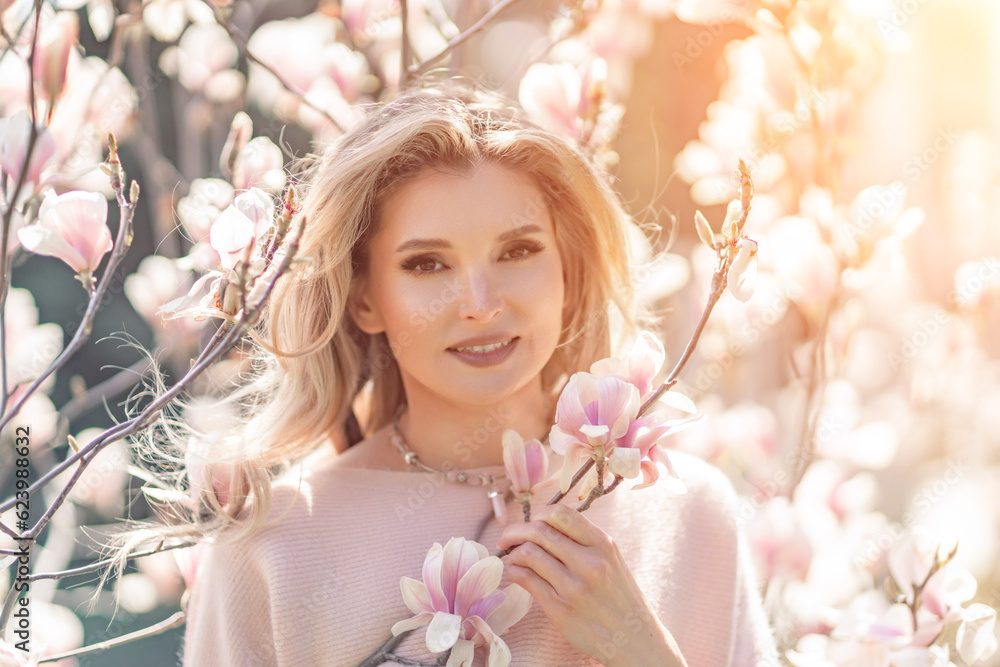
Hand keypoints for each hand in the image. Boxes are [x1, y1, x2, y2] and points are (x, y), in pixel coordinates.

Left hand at [496, 504, 686, 666]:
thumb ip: (582, 541)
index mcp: (602, 544)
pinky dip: (514, 572)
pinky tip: (516, 574)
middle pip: (539, 531)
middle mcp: (589, 562)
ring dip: (513, 554)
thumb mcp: (610, 559)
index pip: (560, 514)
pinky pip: (526, 580)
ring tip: (513, 559)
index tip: (529, 522)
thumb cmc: (618, 596)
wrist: (635, 638)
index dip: (537, 514)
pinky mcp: (560, 609)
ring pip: (528, 554)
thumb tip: (541, 526)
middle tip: (506, 540)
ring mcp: (574, 587)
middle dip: (514, 532)